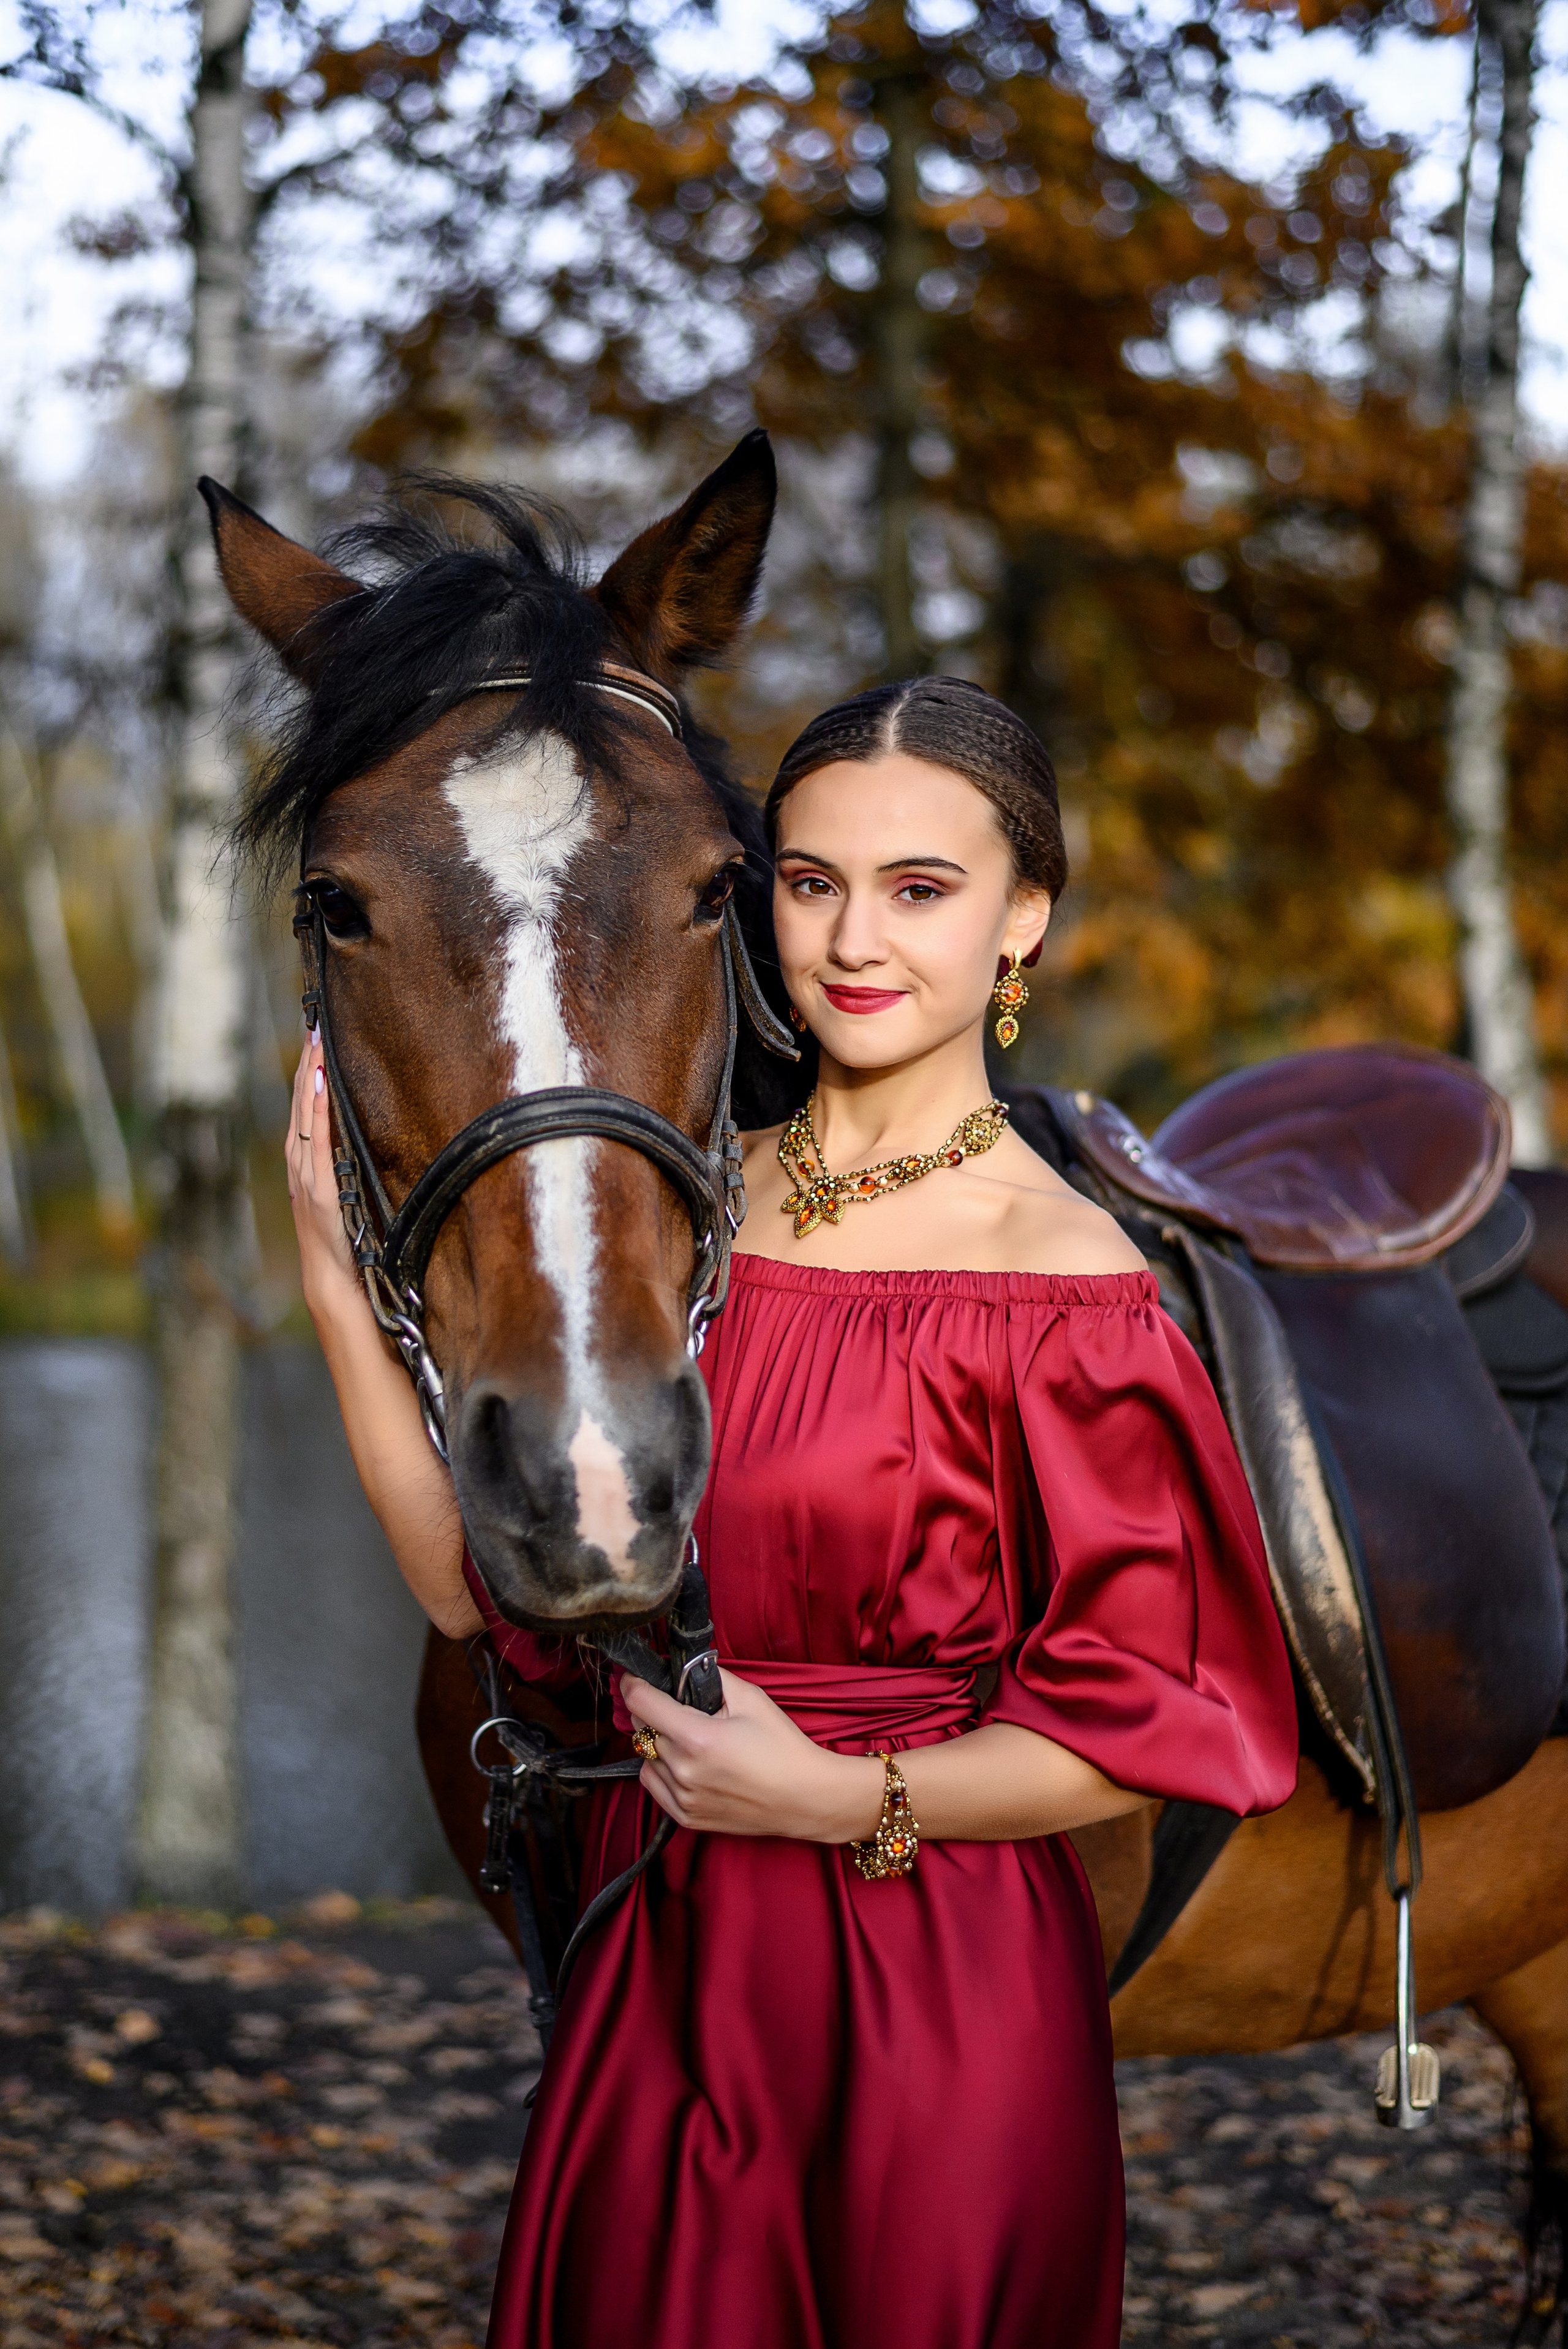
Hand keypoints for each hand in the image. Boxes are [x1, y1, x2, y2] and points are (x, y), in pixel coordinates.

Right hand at [285, 1032, 358, 1313]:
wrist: (333, 1284)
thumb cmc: (345, 1243)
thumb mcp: (345, 1197)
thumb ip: (345, 1168)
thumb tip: (362, 1137)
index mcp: (308, 1166)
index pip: (306, 1109)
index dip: (309, 1074)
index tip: (315, 1038)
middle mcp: (302, 1167)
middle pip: (301, 1106)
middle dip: (306, 1066)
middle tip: (313, 1026)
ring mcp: (308, 1179)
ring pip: (305, 1119)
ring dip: (309, 1081)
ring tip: (315, 1045)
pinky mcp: (321, 1193)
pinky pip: (318, 1146)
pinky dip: (318, 1115)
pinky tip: (322, 1088)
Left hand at [623, 1670, 885, 1843]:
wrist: (804, 1797)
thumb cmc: (782, 1746)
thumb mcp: (751, 1698)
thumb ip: (711, 1677)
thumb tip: (682, 1668)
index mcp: (697, 1737)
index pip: (641, 1702)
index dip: (633, 1684)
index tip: (635, 1677)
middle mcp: (683, 1770)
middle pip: (641, 1729)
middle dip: (651, 1711)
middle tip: (674, 1706)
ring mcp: (683, 1797)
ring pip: (645, 1757)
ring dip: (656, 1742)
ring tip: (686, 1738)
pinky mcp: (686, 1817)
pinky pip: (653, 1784)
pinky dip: (660, 1769)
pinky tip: (685, 1762)